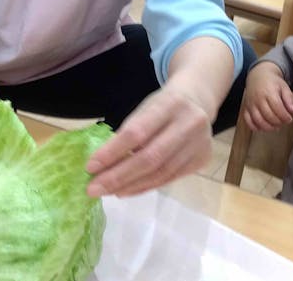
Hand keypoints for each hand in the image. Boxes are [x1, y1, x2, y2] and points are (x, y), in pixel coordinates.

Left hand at [85, 82, 212, 197]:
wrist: (199, 101)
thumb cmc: (163, 105)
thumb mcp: (146, 108)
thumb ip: (129, 133)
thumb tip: (102, 165)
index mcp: (170, 103)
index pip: (137, 132)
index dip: (112, 152)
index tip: (90, 167)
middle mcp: (189, 123)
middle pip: (150, 158)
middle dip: (118, 176)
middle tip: (94, 189)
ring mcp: (199, 143)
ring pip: (161, 173)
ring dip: (130, 186)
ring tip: (108, 192)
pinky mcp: (202, 159)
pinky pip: (169, 179)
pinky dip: (145, 186)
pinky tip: (127, 190)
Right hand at [243, 62, 292, 130]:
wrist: (258, 76)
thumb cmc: (273, 82)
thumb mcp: (284, 87)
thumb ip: (289, 99)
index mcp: (269, 92)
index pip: (277, 108)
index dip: (284, 117)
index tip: (289, 119)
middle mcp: (258, 99)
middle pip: (268, 116)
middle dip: (278, 122)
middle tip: (283, 122)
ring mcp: (251, 104)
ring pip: (258, 120)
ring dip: (268, 127)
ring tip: (275, 126)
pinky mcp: (246, 108)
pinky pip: (248, 121)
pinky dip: (255, 127)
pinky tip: (263, 127)